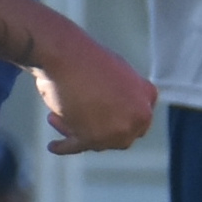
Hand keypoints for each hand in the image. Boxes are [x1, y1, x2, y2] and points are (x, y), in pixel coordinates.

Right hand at [37, 31, 156, 154]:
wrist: (64, 54)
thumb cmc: (85, 58)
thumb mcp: (116, 71)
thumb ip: (123, 94)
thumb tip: (112, 113)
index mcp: (147, 95)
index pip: (139, 120)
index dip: (122, 121)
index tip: (108, 122)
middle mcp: (138, 116)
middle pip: (120, 136)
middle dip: (100, 131)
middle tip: (78, 123)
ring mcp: (118, 130)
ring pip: (96, 142)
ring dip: (75, 130)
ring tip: (55, 118)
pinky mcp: (93, 138)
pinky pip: (76, 147)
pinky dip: (64, 146)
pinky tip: (54, 146)